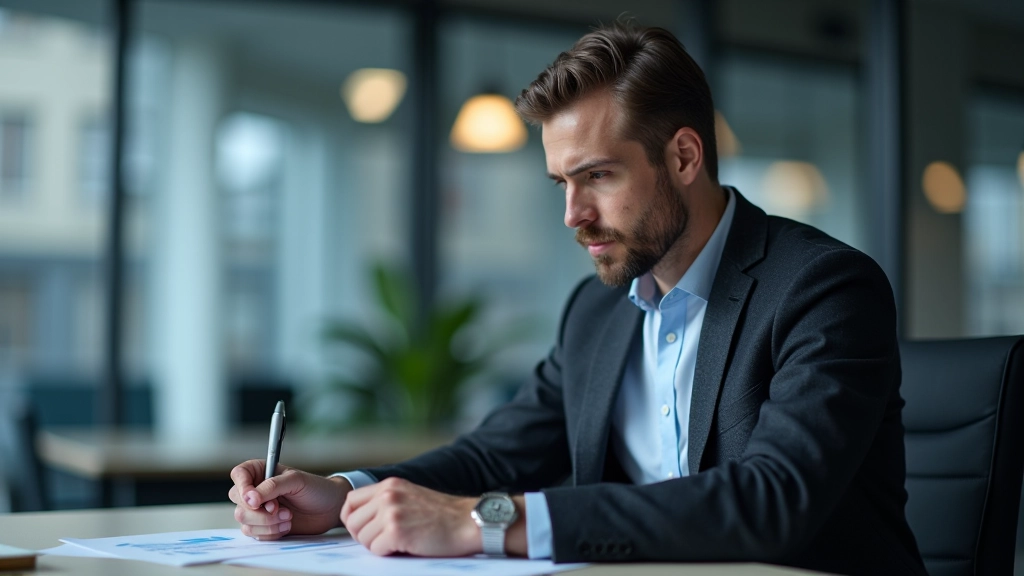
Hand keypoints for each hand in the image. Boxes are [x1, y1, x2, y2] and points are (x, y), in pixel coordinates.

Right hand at [229, 459, 351, 539]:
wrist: (329, 509)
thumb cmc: (316, 489)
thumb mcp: (296, 481)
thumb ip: (272, 486)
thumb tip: (250, 497)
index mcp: (261, 471)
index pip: (238, 475)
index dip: (242, 488)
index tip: (255, 500)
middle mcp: (255, 490)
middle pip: (238, 501)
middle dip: (259, 510)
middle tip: (279, 509)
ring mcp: (258, 510)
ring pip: (244, 520)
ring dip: (266, 522)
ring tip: (288, 517)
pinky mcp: (263, 526)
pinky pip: (254, 533)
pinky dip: (270, 532)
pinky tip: (286, 526)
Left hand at [340, 477, 479, 556]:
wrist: (468, 522)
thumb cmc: (442, 515)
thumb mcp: (411, 495)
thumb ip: (387, 500)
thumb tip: (359, 519)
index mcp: (389, 485)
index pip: (350, 501)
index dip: (352, 518)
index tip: (364, 528)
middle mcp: (387, 495)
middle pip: (352, 522)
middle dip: (364, 536)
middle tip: (383, 540)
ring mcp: (391, 513)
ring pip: (363, 538)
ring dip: (377, 545)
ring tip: (399, 542)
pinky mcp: (397, 532)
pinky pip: (376, 549)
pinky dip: (388, 553)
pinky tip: (406, 547)